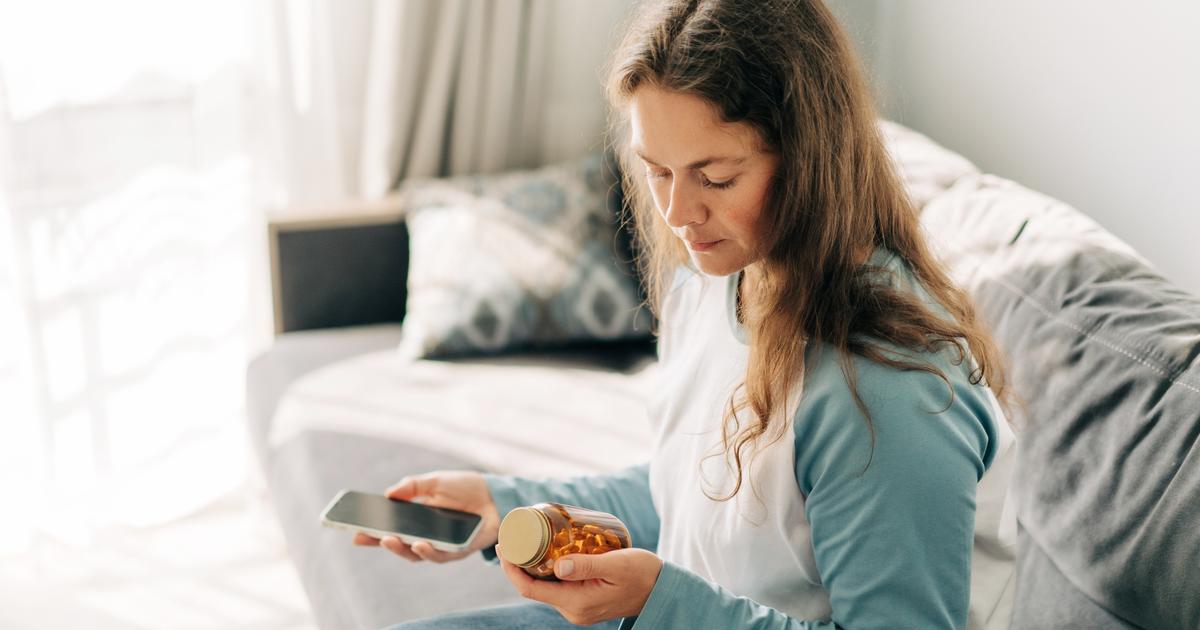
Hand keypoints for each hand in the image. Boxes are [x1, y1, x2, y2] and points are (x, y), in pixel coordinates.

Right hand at [351, 470, 500, 562]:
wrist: (496, 494)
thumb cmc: (466, 487)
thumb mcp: (436, 481)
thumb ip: (413, 486)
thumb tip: (388, 494)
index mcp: (417, 518)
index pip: (391, 528)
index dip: (372, 531)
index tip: (353, 530)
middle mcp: (426, 534)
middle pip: (399, 544)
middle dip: (381, 542)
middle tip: (365, 537)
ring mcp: (441, 544)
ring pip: (417, 554)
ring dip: (402, 549)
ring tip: (389, 539)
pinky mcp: (459, 550)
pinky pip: (441, 555)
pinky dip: (429, 551)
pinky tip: (419, 544)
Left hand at [499, 548, 662, 624]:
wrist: (661, 589)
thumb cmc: (643, 574)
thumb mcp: (617, 564)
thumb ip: (588, 566)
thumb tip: (558, 565)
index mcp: (577, 603)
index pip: (530, 589)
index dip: (512, 569)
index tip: (504, 546)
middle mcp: (573, 610)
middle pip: (533, 587)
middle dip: (519, 563)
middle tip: (513, 535)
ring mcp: (577, 608)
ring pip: (544, 586)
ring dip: (532, 565)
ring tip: (526, 539)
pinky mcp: (582, 602)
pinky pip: (557, 586)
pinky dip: (547, 569)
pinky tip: (546, 550)